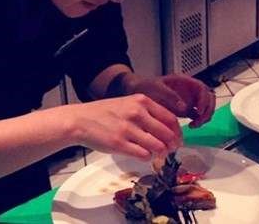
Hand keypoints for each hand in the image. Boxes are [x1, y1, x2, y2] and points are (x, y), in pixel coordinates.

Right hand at [65, 94, 181, 159]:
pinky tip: (142, 155)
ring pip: (158, 146)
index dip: (177, 132)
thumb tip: (167, 129)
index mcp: (141, 101)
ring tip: (157, 154)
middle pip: (167, 134)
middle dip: (172, 145)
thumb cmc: (104, 113)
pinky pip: (144, 155)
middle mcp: (137, 113)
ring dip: (160, 153)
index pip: (170, 118)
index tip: (178, 139)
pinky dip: (147, 157)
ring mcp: (128, 129)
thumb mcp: (128, 104)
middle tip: (170, 150)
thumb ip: (147, 113)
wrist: (80, 120)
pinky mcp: (120, 144)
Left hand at [125, 74, 215, 127]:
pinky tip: (191, 127)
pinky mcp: (186, 110)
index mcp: (185, 81)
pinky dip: (199, 121)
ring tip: (194, 125)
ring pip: (205, 107)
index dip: (204, 99)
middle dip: (207, 110)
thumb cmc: (147, 85)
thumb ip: (170, 95)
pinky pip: (198, 115)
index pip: (202, 88)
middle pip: (209, 98)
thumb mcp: (157, 87)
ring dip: (205, 116)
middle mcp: (190, 90)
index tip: (199, 110)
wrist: (139, 92)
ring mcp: (189, 100)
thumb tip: (184, 107)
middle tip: (199, 120)